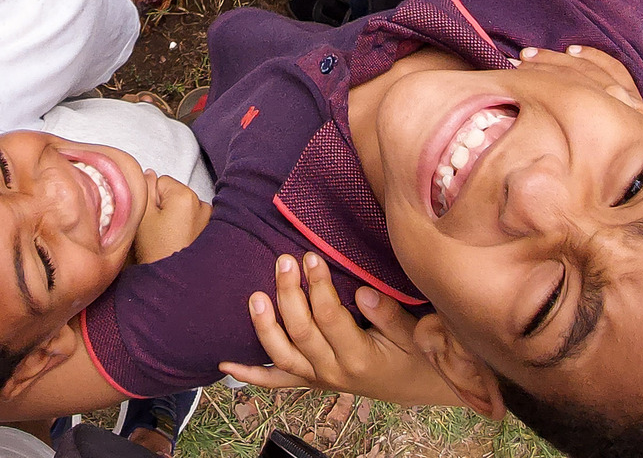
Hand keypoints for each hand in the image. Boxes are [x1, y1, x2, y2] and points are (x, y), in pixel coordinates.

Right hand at [130, 173, 210, 263]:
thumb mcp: (142, 218)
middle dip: (163, 208)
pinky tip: (178, 243)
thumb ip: (144, 188)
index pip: (160, 181)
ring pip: (182, 209)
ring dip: (174, 219)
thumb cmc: (158, 254)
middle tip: (157, 232)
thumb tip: (148, 173)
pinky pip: (192, 221)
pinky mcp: (211, 233)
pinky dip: (185, 229)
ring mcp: (209, 220)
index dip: (150, 200)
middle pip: (173, 194)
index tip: (150, 220)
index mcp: (186, 196)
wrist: (173, 285)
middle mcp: (203, 204)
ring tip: (167, 240)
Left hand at [219, 252, 452, 404]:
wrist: (417, 386)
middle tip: (284, 260)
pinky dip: (250, 374)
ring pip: (281, 356)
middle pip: (300, 332)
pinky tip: (225, 364)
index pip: (329, 318)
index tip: (313, 256)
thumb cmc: (417, 355)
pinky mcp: (311, 380)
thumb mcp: (415, 335)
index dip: (318, 286)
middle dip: (288, 294)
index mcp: (359, 358)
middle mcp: (333, 372)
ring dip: (264, 326)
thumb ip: (390, 315)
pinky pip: (276, 381)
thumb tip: (364, 292)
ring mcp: (318, 378)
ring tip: (255, 296)